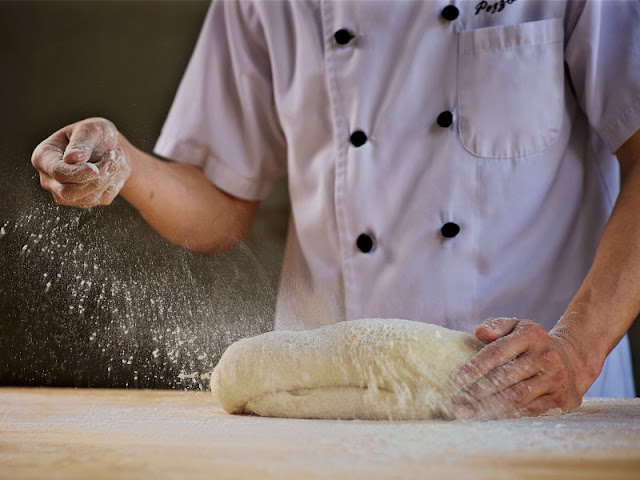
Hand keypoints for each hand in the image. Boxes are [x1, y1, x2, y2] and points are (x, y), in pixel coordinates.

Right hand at [31, 117, 130, 207]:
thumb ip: (81, 142)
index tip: (95, 170)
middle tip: (113, 161)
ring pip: (87, 198)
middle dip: (96, 179)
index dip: (77, 173)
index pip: (57, 172)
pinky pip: (100, 199)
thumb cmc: (95, 134)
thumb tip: (71, 158)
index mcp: (44, 157)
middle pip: (68, 192)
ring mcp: (64, 193)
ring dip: (107, 179)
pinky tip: (112, 169)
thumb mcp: (90, 129)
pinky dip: (111, 184)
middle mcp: (50, 179)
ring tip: (114, 157)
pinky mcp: (83, 201)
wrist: (111, 147)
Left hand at [442, 318, 583, 419]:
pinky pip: (528, 410)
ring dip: (488, 408)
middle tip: (453, 403)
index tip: (454, 381)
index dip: (475, 367)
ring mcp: (555, 379)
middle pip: (505, 378)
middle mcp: (546, 357)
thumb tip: (479, 333)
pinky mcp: (560, 399)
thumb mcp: (516, 326)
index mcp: (531, 335)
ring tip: (465, 414)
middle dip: (476, 392)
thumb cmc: (531, 343)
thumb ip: (495, 326)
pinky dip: (506, 416)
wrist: (572, 359)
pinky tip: (487, 419)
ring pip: (516, 397)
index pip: (498, 352)